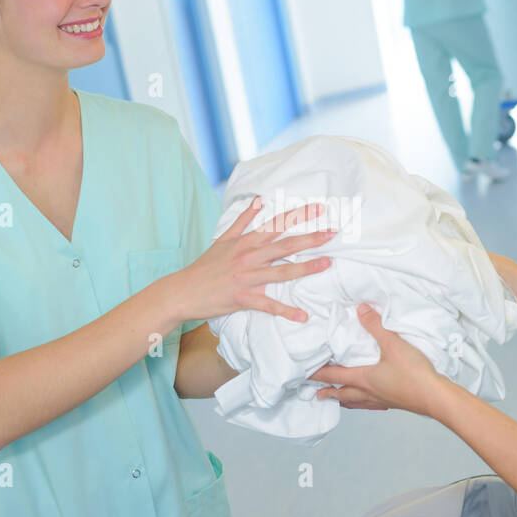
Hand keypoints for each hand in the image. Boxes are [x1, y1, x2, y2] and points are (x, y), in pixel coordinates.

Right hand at [173, 198, 335, 323]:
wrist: (182, 290)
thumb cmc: (205, 266)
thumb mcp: (223, 239)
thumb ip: (243, 220)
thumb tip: (258, 200)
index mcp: (246, 242)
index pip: (277, 225)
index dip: (299, 215)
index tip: (320, 208)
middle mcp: (249, 257)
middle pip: (285, 245)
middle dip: (311, 237)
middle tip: (333, 231)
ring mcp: (246, 277)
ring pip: (281, 272)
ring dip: (305, 268)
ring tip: (327, 264)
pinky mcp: (242, 298)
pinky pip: (268, 305)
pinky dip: (285, 311)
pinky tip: (302, 315)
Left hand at [309, 303, 447, 414]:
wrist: (435, 397)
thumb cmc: (413, 374)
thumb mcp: (393, 344)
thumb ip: (376, 326)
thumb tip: (361, 310)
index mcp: (363, 378)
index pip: (334, 376)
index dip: (318, 374)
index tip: (304, 375)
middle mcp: (369, 391)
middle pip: (343, 393)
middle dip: (329, 392)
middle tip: (318, 394)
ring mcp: (382, 399)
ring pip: (357, 401)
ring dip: (346, 399)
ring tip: (340, 399)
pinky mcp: (395, 402)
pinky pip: (373, 404)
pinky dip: (366, 402)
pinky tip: (373, 401)